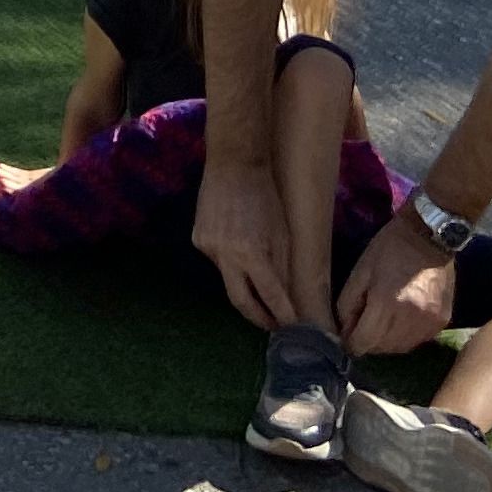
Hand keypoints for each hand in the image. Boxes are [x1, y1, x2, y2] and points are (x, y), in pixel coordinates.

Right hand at [192, 151, 304, 328]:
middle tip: (273, 326)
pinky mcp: (198, 239)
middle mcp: (225, 254)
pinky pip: (217, 260)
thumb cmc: (265, 195)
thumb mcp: (282, 233)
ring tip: (259, 283)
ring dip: (245, 283)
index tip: (293, 327)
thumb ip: (281, 267)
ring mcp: (207, 247)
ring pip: (228, 278)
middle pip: (240, 301)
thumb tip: (285, 297)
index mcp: (250, 252)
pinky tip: (239, 247)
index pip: (270, 296)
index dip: (282, 314)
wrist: (232, 164)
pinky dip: (231, 261)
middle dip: (258, 317)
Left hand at [338, 209, 461, 356]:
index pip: (364, 342)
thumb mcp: (360, 271)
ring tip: (379, 326)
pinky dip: (405, 337)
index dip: (351, 342)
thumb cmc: (389, 249)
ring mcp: (429, 323)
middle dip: (368, 342)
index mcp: (385, 304)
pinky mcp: (442, 322)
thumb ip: (348, 303)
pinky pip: (418, 340)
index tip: (346, 335)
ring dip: (386, 343)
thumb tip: (344, 330)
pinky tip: (399, 322)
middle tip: (361, 327)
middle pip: (382, 349)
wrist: (429, 236)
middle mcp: (409, 319)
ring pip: (401, 348)